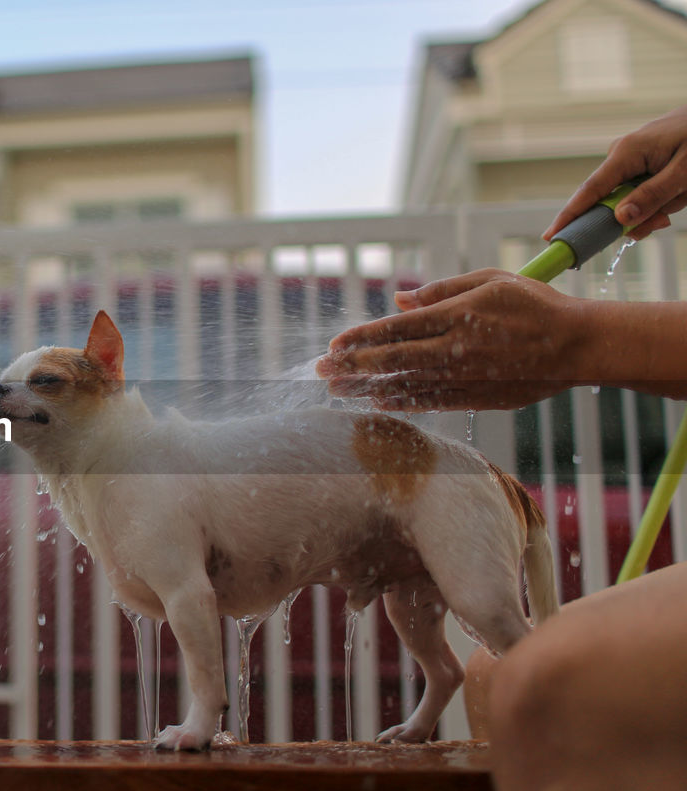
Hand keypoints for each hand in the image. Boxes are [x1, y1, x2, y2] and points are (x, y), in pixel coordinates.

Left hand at [315, 270, 588, 410]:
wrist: (577, 346)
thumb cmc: (535, 305)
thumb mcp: (489, 281)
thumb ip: (440, 290)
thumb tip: (399, 301)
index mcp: (455, 316)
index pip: (394, 329)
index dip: (359, 338)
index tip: (333, 345)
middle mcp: (454, 350)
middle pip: (390, 361)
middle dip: (350, 366)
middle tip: (319, 372)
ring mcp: (463, 377)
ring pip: (404, 385)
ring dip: (366, 388)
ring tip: (336, 391)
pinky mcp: (475, 397)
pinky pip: (429, 401)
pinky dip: (400, 402)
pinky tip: (377, 403)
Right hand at [544, 104, 686, 241]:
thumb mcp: (685, 173)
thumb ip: (652, 196)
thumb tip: (619, 218)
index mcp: (626, 153)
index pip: (589, 192)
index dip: (570, 216)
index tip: (551, 237)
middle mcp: (621, 154)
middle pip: (613, 201)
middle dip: (639, 215)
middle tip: (665, 219)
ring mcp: (631, 157)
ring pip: (632, 199)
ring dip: (658, 205)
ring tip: (682, 194)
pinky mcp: (642, 160)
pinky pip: (641, 190)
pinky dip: (660, 197)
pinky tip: (678, 190)